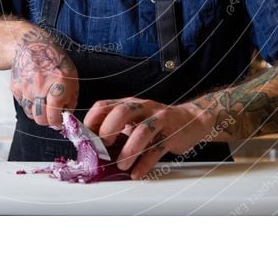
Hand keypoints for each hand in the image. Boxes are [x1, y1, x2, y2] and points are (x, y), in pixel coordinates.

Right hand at [11, 27, 78, 127]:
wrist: (33, 46)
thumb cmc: (54, 60)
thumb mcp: (72, 77)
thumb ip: (71, 99)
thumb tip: (66, 115)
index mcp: (59, 84)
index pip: (54, 115)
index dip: (57, 123)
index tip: (59, 123)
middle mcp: (41, 87)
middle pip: (40, 119)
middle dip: (47, 121)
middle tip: (51, 116)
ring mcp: (26, 87)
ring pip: (30, 113)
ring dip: (37, 113)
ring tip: (43, 103)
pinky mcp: (16, 88)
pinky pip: (23, 104)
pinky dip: (29, 104)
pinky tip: (34, 94)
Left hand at [84, 98, 212, 178]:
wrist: (191, 120)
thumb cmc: (157, 123)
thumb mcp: (135, 120)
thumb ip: (117, 129)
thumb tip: (92, 149)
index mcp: (129, 104)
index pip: (104, 105)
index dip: (91, 122)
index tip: (87, 139)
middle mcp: (143, 108)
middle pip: (121, 113)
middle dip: (108, 132)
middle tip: (105, 149)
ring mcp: (159, 120)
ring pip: (141, 132)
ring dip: (128, 151)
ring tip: (122, 166)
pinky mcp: (172, 134)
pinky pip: (157, 149)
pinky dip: (145, 163)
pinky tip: (137, 173)